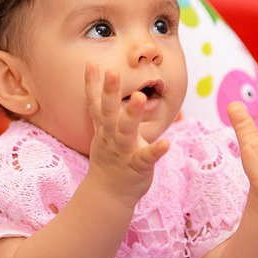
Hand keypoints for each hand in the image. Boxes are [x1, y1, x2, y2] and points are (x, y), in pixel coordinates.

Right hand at [84, 62, 169, 203]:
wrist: (108, 194)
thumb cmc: (110, 159)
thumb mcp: (104, 133)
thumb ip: (106, 112)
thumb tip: (107, 85)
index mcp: (104, 128)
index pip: (95, 103)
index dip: (92, 84)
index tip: (91, 63)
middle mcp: (110, 137)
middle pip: (108, 112)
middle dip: (110, 92)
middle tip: (112, 72)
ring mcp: (123, 151)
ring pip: (126, 131)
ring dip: (131, 114)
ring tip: (139, 97)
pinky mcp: (137, 166)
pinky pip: (147, 157)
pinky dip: (156, 151)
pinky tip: (167, 143)